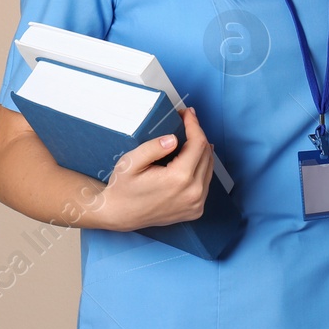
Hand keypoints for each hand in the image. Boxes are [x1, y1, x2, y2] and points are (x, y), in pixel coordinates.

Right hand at [98, 107, 215, 232]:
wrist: (119, 215)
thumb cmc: (123, 188)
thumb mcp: (130, 162)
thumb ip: (153, 147)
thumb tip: (174, 139)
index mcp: (178, 179)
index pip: (198, 144)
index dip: (194, 125)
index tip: (187, 113)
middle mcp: (193, 193)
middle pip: (206, 154)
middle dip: (198, 134)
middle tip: (187, 122)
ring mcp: (196, 204)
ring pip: (209, 167)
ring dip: (201, 150)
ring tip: (190, 137)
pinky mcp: (195, 210)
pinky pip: (206, 181)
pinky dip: (201, 166)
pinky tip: (192, 158)